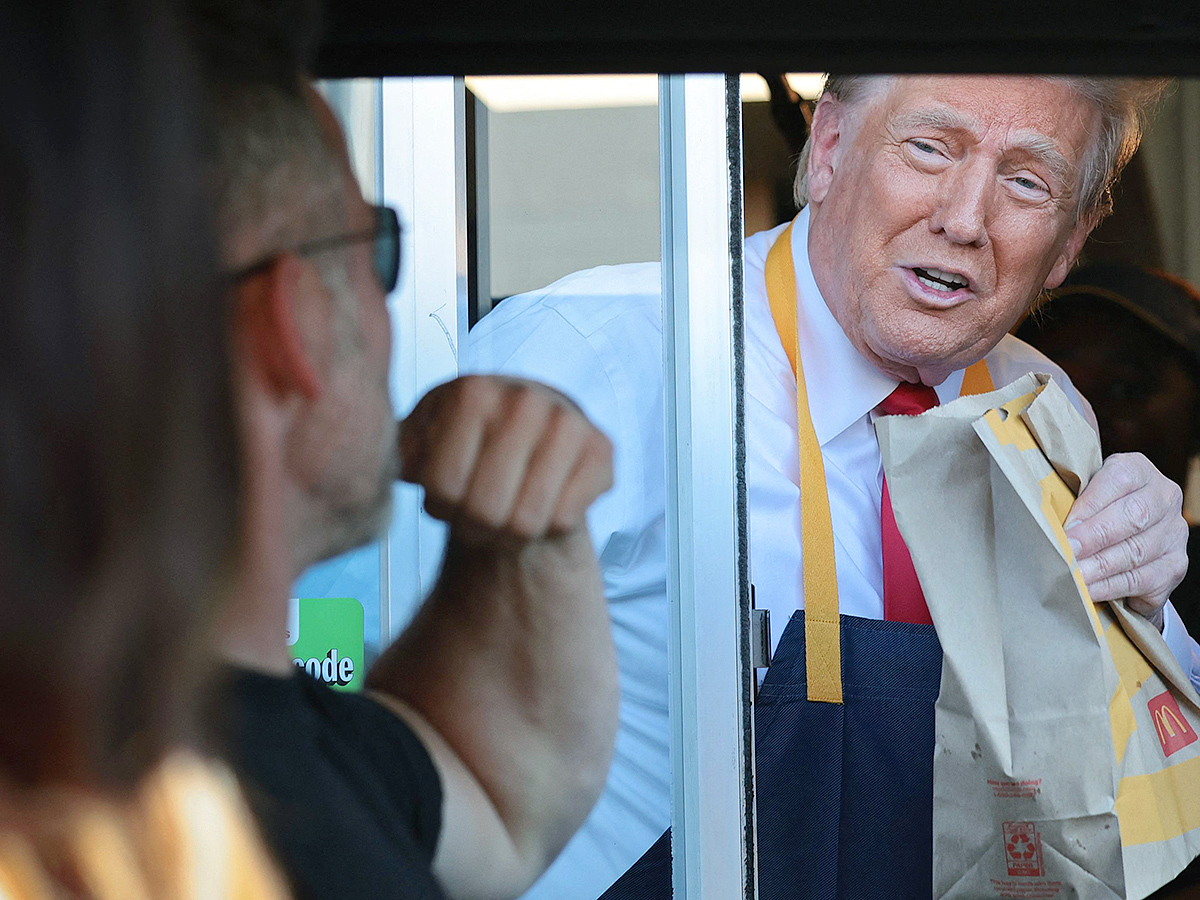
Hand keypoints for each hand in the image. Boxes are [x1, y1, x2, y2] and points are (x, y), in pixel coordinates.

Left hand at [399, 375, 613, 540]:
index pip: (442, 487)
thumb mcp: (420, 442)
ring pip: (526, 522)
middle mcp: (524, 398)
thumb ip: (394, 452)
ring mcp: (568, 421)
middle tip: (479, 509)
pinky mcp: (602, 449)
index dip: (439, 507)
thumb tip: (384, 466)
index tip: (446, 493)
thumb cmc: (467, 449)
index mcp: (472, 390)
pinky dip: (549, 526)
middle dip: (475, 524)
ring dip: (511, 531)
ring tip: (508, 508)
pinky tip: (544, 501)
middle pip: (485, 510)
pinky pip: (564, 520)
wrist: (529, 445)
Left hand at [1064, 452, 1188, 629]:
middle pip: (1133, 517)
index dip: (1090, 506)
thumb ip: (1071, 497)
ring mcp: (1174, 532)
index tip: (1065, 528)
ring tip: (1074, 578)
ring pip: (1137, 552)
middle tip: (1068, 554)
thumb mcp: (1084, 491)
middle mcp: (1164, 497)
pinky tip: (1090, 591)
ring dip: (1100, 568)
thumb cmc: (1095, 508)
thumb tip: (1044, 519)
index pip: (1119, 480)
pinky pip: (1143, 580)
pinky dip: (1112, 588)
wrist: (1128, 535)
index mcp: (1138, 469)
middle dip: (1094, 539)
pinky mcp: (1175, 564)